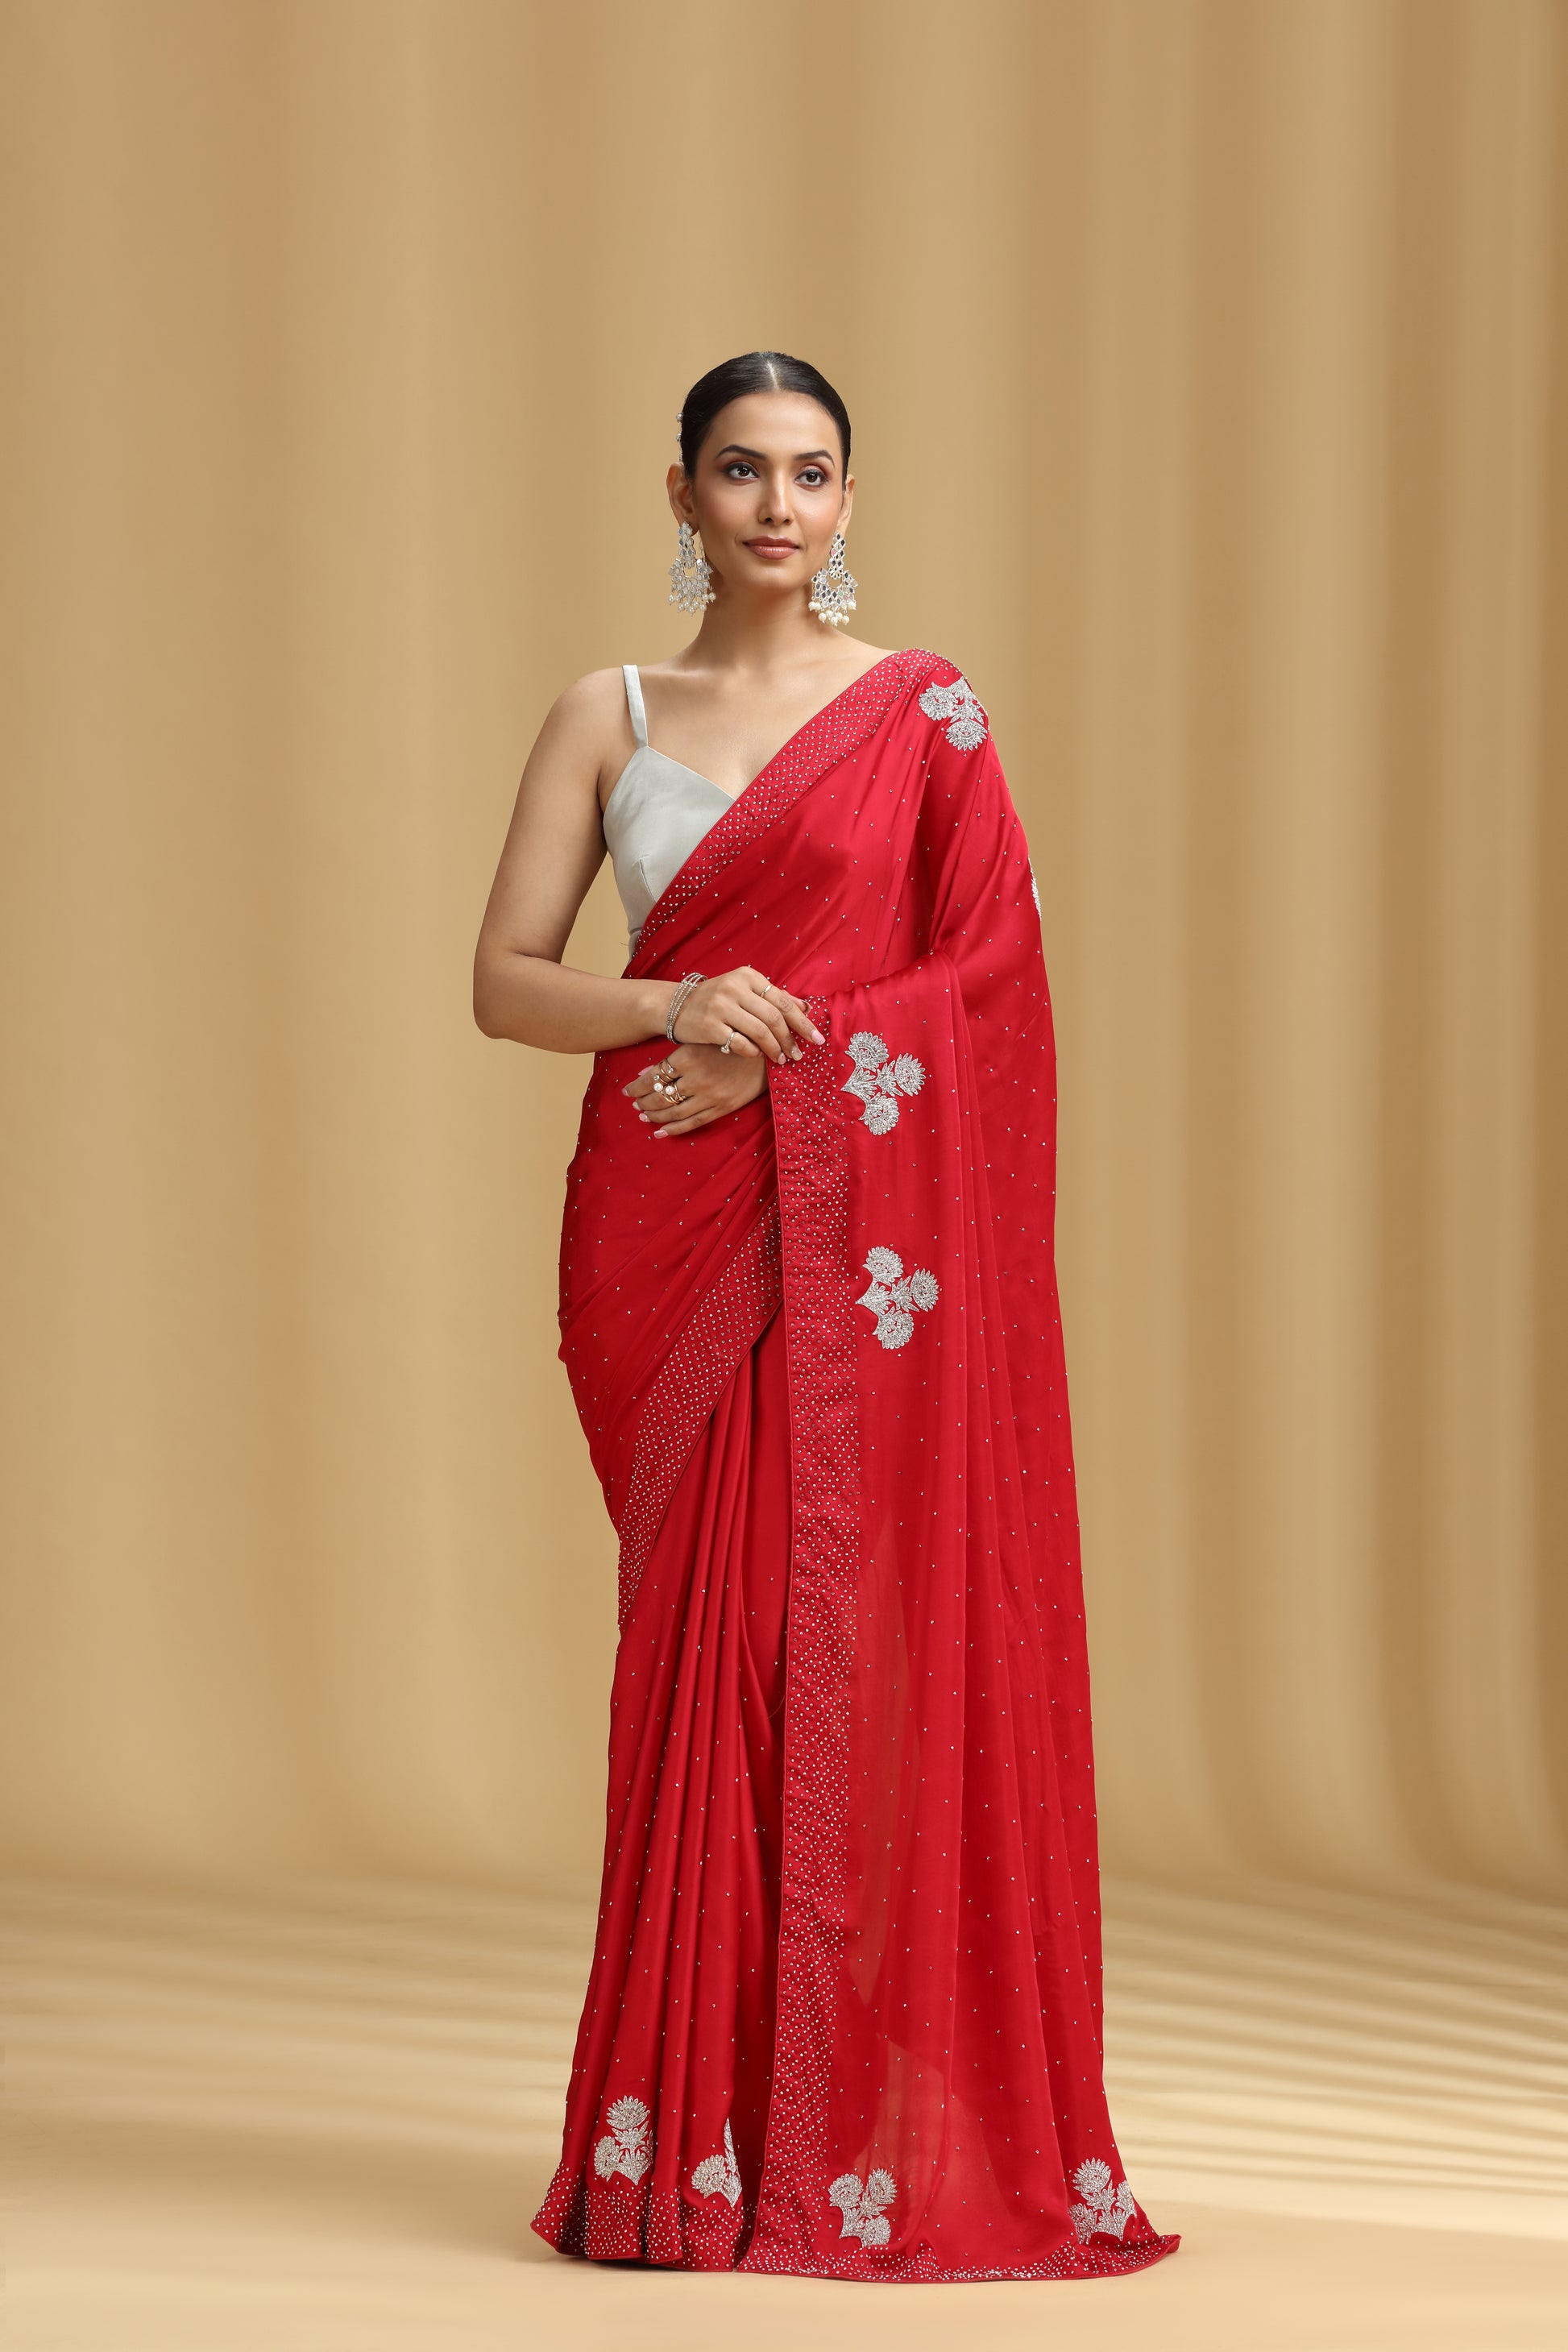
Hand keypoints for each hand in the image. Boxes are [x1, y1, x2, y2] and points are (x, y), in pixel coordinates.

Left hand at [624, 1042, 772, 1139]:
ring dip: (655, 1115)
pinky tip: (660, 1133)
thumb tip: (646, 1071)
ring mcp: (709, 1096)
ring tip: (643, 1116)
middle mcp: (696, 1078)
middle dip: (643, 1101)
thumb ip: (676, 1056)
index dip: (638, 1085)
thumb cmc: (732, 1041)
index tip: (628, 1090)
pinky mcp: (721, 1108)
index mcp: (689, 1057)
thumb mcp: (702, 1040)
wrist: (768, 1052)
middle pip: (660, 1095)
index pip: (654, 1075)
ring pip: (673, 1111)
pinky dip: (673, 1130)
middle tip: (634, 1104)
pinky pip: (692, 1123)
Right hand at [670, 966, 822, 1061]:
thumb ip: (773, 997)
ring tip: (781, 1059)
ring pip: (760, 1031)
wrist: (675, 1006)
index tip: (816, 1038)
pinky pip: (740, 1043)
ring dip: (774, 1049)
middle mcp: (735, 987)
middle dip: (790, 1039)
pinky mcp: (710, 1025)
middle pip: (774, 1017)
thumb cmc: (715, 1000)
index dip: (802, 1021)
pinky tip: (757, 1056)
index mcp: (747, 976)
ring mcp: (721, 1006)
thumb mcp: (744, 991)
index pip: (782, 1000)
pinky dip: (753, 1051)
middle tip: (799, 1055)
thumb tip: (806, 1007)